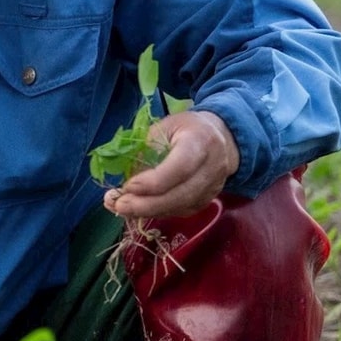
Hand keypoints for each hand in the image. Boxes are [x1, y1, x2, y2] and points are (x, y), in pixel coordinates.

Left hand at [103, 109, 238, 219]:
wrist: (220, 138)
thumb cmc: (185, 129)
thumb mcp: (163, 128)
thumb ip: (145, 151)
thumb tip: (124, 181)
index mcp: (200, 141)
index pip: (180, 167)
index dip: (153, 182)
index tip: (128, 186)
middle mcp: (212, 166)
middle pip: (181, 194)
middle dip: (147, 205)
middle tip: (120, 206)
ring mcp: (214, 186)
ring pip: (182, 207)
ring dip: (149, 212)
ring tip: (122, 208)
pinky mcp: (208, 200)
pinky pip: (183, 211)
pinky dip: (159, 212)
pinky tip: (140, 209)